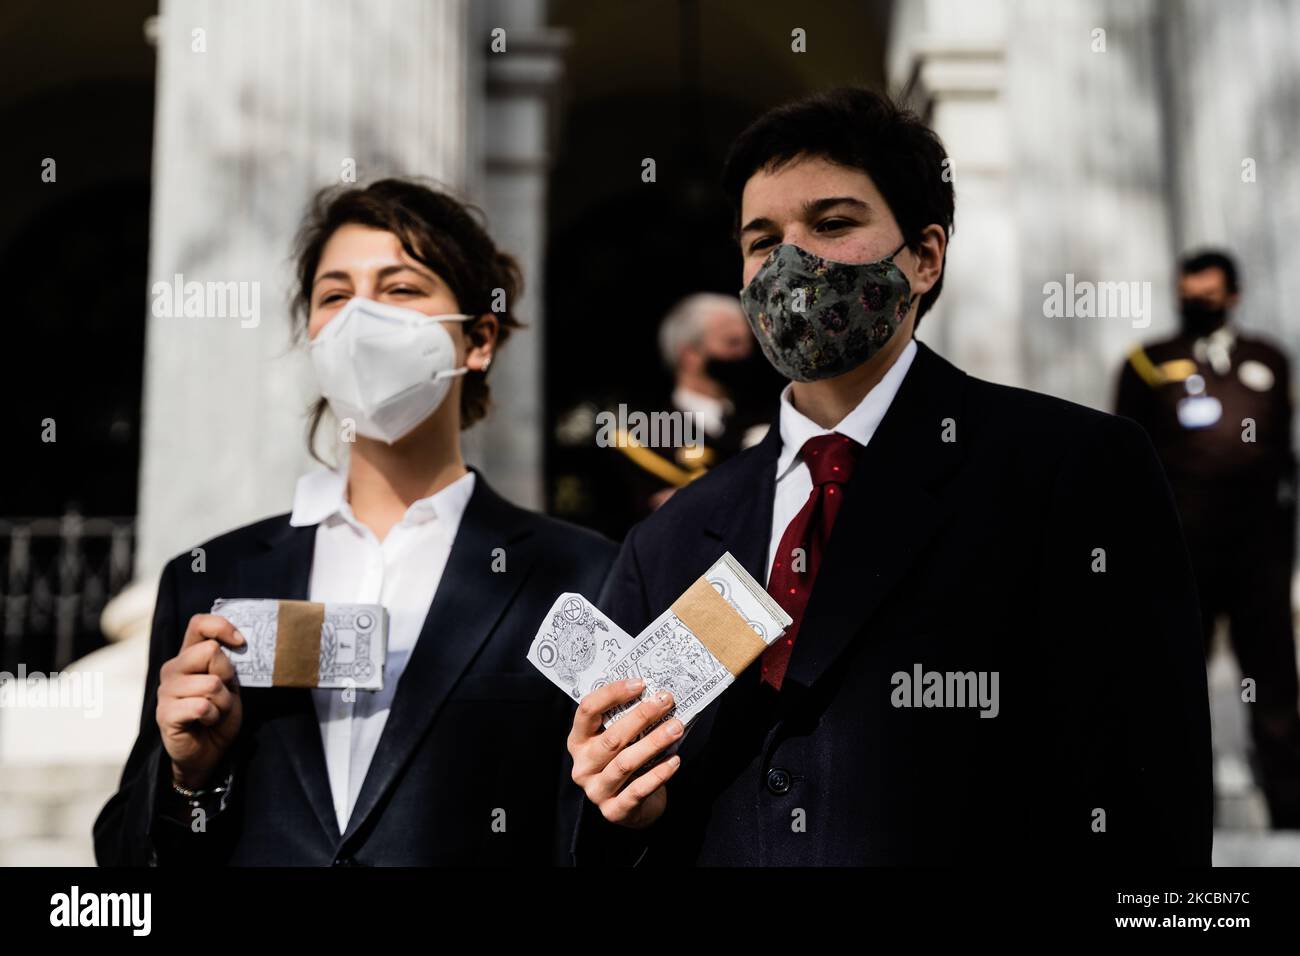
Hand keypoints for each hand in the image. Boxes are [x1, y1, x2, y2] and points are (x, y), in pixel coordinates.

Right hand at [156, 614, 244, 790]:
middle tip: (223, 694)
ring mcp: (166, 691)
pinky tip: (205, 722)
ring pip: (210, 683)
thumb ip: (227, 663)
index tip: (240, 643)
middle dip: (227, 675)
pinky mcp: (165, 713)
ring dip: (223, 702)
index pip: (199, 624)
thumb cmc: (219, 715)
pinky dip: (213, 716)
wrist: (208, 752)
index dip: (222, 627)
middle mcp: (173, 669)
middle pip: (210, 651)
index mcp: (189, 656)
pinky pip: (202, 706)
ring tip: (214, 712)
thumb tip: (234, 642)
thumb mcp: (229, 684)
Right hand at [568, 679, 683, 828]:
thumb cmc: (627, 761)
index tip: (640, 683)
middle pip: (611, 737)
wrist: (634, 807)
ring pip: (625, 763)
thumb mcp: (621, 739)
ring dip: (654, 742)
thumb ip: (628, 719)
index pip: (587, 710)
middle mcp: (582, 765)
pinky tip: (675, 760)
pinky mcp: (613, 810)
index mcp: (578, 741)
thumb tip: (657, 691)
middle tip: (666, 701)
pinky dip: (658, 774)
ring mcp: (595, 790)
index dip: (612, 694)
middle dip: (642, 716)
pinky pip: (638, 790)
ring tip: (676, 727)